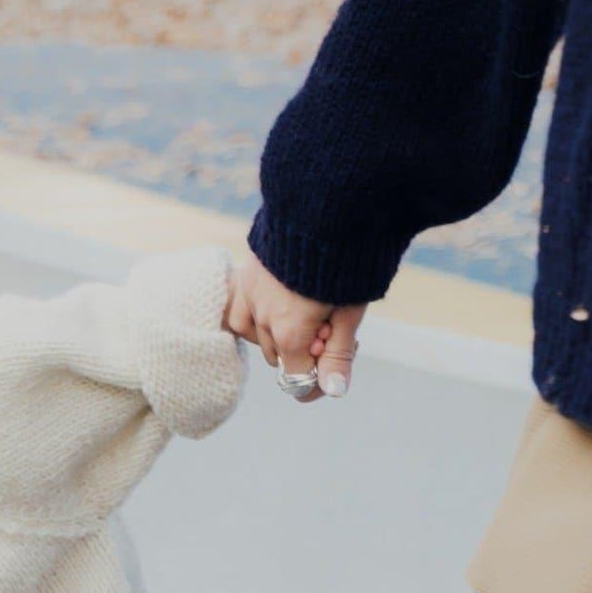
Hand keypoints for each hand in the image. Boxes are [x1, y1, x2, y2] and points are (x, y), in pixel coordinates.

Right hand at [226, 253, 366, 402]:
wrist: (328, 201)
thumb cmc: (348, 257)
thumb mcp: (351, 310)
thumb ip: (338, 353)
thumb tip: (332, 391)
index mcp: (289, 331)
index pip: (296, 378)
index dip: (319, 378)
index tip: (339, 359)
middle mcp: (261, 317)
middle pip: (279, 356)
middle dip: (304, 348)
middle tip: (333, 320)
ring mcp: (247, 294)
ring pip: (257, 334)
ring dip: (279, 330)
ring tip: (306, 305)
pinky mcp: (242, 273)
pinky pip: (240, 309)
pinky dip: (257, 313)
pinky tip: (277, 299)